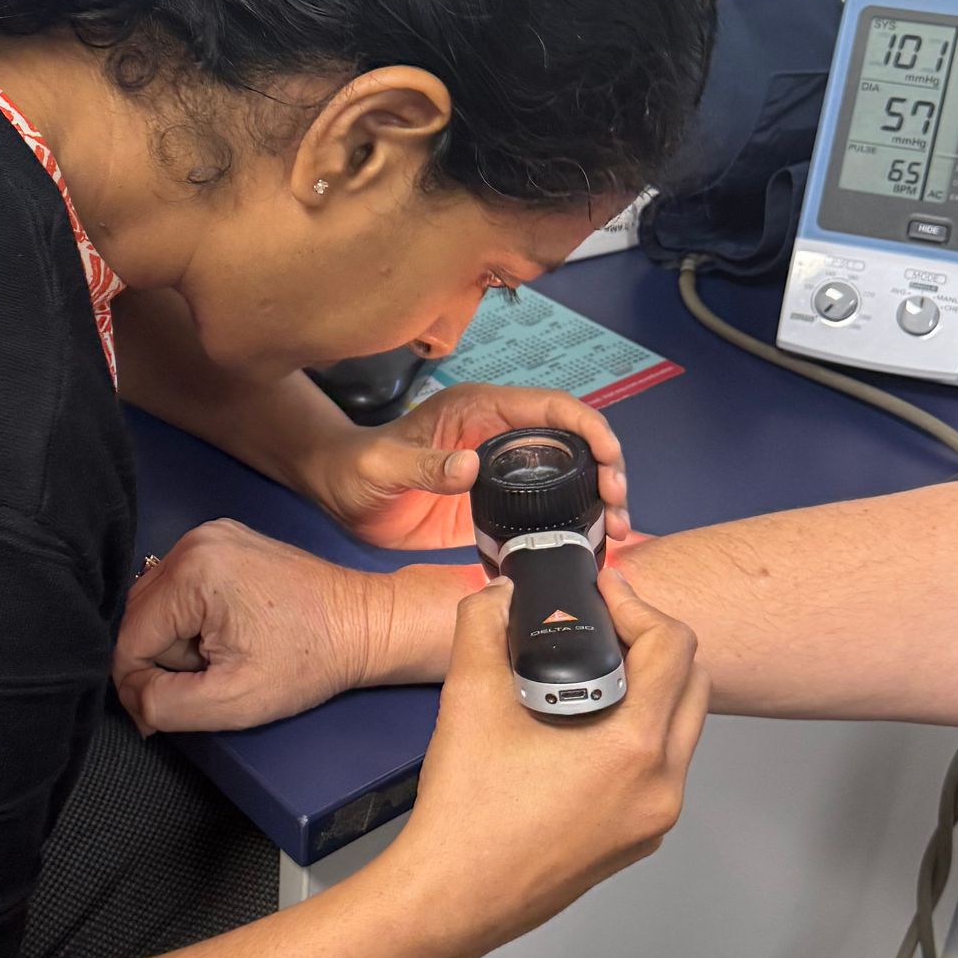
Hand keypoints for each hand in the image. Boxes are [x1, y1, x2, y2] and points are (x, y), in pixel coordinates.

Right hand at [114, 521, 391, 734]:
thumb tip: (132, 697)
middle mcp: (194, 541)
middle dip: (164, 659)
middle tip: (213, 675)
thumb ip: (164, 704)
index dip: (139, 684)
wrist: (363, 623)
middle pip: (138, 618)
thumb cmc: (308, 661)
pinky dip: (192, 619)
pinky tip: (231, 631)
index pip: (128, 639)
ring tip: (226, 652)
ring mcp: (209, 535)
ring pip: (156, 604)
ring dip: (178, 640)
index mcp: (192, 571)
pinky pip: (179, 588)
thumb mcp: (232, 701)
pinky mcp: (222, 541)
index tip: (168, 709)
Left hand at [302, 384, 629, 552]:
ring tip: (617, 534)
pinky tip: (590, 550)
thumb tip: (470, 467)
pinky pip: (544, 512)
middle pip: (574, 443)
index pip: (552, 408)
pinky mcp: (496, 508)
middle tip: (618, 508)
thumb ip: (423, 465)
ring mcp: (502, 474)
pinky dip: (572, 527)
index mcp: (481, 411)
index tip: (610, 460)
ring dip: (599, 501)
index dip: (589, 428)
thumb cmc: (356, 467)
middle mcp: (500, 438)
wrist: (339, 495)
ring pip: (568, 478)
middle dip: (607, 469)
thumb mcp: (384, 464)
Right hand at [380, 567, 708, 957]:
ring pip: (681, 731)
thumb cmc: (466, 808)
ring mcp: (654, 820)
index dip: (638, 604)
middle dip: (653, 644)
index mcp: (636, 746)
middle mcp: (663, 785)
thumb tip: (500, 593)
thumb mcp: (469, 699)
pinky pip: (660, 771)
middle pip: (692, 687)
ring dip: (649, 691)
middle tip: (600, 626)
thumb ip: (483, 626)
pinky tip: (582, 729)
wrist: (451, 899)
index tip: (600, 593)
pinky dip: (638, 735)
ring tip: (590, 673)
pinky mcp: (637, 841)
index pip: (675, 648)